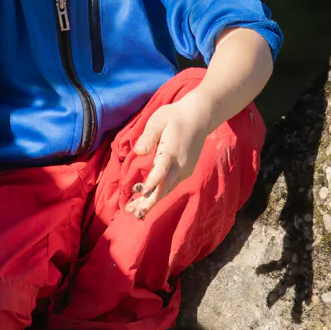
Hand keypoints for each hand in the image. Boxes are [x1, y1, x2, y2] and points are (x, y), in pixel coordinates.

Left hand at [126, 93, 211, 218]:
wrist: (199, 117)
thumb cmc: (174, 116)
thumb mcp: (158, 120)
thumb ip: (148, 136)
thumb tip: (138, 151)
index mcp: (171, 151)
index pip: (162, 170)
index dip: (152, 182)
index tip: (142, 193)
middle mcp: (180, 164)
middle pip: (164, 187)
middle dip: (148, 202)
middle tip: (131, 213)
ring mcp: (184, 169)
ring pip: (167, 189)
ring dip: (151, 201)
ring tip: (134, 211)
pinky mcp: (185, 171)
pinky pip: (170, 185)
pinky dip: (158, 193)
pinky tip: (145, 198)